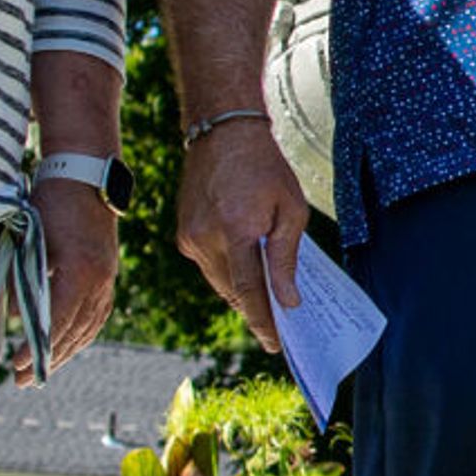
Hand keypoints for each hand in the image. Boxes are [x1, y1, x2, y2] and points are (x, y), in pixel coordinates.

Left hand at [31, 178, 119, 379]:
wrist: (86, 173)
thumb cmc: (52, 200)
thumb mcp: (31, 237)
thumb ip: (21, 276)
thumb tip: (10, 313)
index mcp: (81, 271)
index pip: (57, 322)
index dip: (37, 347)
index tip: (17, 364)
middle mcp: (100, 280)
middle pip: (74, 332)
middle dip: (48, 359)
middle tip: (22, 379)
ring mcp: (108, 278)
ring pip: (88, 328)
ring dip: (65, 352)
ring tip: (43, 369)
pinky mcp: (109, 274)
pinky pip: (98, 316)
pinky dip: (81, 335)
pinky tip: (68, 345)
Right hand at [173, 117, 310, 355]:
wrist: (223, 132)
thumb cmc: (265, 168)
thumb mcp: (291, 209)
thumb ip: (287, 258)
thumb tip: (287, 300)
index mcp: (236, 230)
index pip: (249, 291)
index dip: (262, 321)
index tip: (274, 343)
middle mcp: (206, 238)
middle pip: (232, 292)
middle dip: (255, 311)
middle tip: (277, 328)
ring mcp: (190, 236)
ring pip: (219, 282)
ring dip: (241, 292)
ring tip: (266, 302)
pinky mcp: (184, 233)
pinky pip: (209, 265)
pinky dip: (228, 272)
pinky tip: (246, 269)